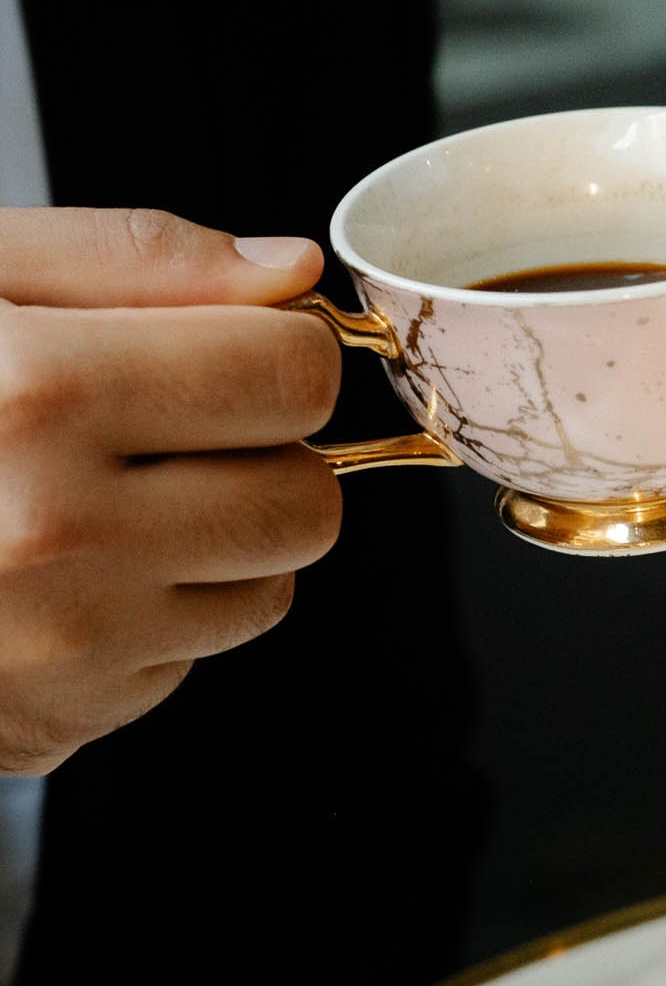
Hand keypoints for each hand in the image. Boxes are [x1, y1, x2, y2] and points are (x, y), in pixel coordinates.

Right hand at [0, 209, 344, 775]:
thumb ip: (130, 259)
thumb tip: (290, 271)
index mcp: (38, 396)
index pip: (294, 374)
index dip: (274, 346)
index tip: (228, 343)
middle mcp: (55, 537)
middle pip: (307, 500)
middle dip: (263, 454)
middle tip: (170, 425)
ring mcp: (55, 650)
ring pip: (266, 593)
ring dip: (218, 543)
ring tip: (105, 496)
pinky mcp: (49, 726)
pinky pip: (182, 665)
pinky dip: (147, 618)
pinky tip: (52, 573)